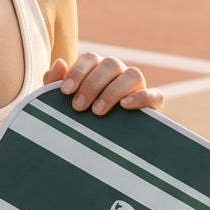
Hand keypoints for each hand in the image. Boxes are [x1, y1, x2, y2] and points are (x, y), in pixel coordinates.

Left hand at [45, 54, 165, 114]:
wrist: (99, 151)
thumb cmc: (77, 121)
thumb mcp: (61, 104)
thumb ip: (54, 83)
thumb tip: (60, 62)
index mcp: (98, 70)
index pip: (91, 58)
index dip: (78, 72)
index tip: (65, 92)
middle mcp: (120, 75)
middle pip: (111, 64)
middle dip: (92, 84)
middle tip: (79, 107)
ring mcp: (138, 88)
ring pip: (133, 74)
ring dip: (114, 90)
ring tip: (98, 111)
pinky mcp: (153, 105)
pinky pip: (155, 94)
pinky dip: (141, 97)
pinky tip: (124, 106)